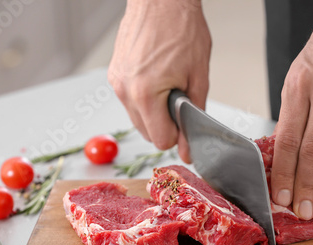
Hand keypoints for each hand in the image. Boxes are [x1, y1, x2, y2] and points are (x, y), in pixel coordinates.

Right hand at [108, 0, 210, 162]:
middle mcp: (125, 90)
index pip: (160, 140)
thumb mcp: (198, 77)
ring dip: (154, 112)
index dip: (178, 135)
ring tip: (168, 85)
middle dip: (166, 124)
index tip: (185, 123)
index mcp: (145, 94)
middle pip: (147, 133)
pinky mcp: (114, 74)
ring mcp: (117, 82)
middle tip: (179, 99)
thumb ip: (194, 116)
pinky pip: (130, 101)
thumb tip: (188, 147)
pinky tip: (156, 79)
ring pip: (137, 118)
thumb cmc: (181, 28)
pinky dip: (144, 99)